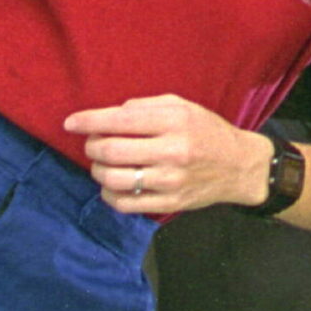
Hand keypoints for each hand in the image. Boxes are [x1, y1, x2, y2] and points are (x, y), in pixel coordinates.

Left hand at [64, 94, 265, 216]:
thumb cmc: (207, 130)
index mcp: (175, 121)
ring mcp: (170, 180)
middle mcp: (172, 150)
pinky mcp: (170, 202)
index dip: (89, 121)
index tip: (71, 123)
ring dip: (98, 170)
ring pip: (114, 179)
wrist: (239, 165)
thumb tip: (111, 114)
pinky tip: (112, 186)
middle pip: (111, 150)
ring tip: (102, 164)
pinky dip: (108, 195)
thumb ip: (146, 106)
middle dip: (92, 146)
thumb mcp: (183, 106)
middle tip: (93, 144)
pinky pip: (125, 204)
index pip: (121, 119)